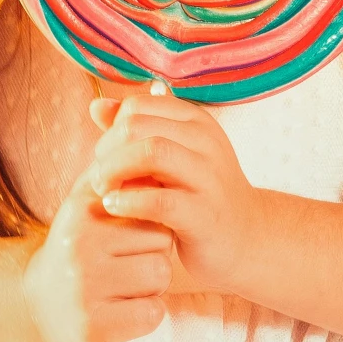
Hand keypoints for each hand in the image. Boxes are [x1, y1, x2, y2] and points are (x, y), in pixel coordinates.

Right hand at [21, 155, 173, 341]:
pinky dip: (146, 312)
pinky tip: (123, 307)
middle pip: (161, 242)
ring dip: (151, 283)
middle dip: (153, 251)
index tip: (132, 228)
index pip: (152, 204)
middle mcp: (79, 250)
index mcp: (81, 212)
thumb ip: (118, 169)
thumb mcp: (87, 201)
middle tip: (125, 261)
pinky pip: (153, 314)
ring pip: (160, 277)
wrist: (38, 304)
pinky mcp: (95, 330)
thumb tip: (152, 134)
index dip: (151, 218)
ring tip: (124, 282)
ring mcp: (85, 293)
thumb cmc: (77, 244)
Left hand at [86, 94, 260, 297]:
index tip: (106, 156)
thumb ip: (136, 130)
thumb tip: (97, 106)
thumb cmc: (198, 193)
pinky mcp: (204, 214)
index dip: (111, 129)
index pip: (138, 106)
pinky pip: (158, 200)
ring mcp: (208, 177)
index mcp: (196, 121)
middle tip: (99, 176)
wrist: (245, 235)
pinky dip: (127, 201)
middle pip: (138, 126)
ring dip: (113, 171)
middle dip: (106, 150)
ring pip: (150, 153)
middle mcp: (206, 141)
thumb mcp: (171, 154)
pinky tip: (113, 207)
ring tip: (103, 190)